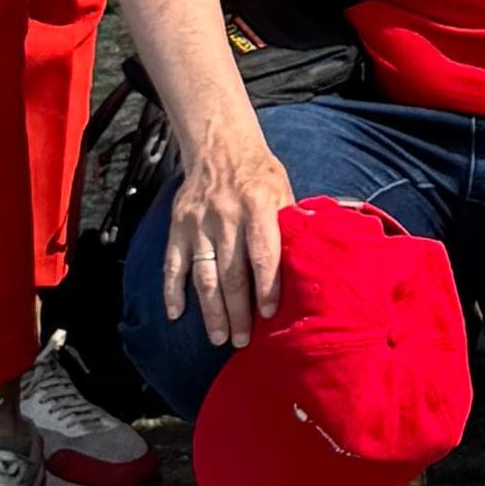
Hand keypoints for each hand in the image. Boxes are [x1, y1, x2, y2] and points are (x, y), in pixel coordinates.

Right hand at [162, 133, 293, 350]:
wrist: (219, 145)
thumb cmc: (259, 174)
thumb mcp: (283, 190)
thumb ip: (291, 223)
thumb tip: (312, 259)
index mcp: (257, 205)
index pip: (263, 254)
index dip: (266, 287)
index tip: (270, 314)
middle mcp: (225, 215)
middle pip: (232, 273)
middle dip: (238, 312)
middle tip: (243, 340)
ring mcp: (198, 222)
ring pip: (203, 275)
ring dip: (210, 310)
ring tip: (218, 337)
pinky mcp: (177, 226)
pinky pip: (172, 264)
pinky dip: (172, 290)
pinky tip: (176, 314)